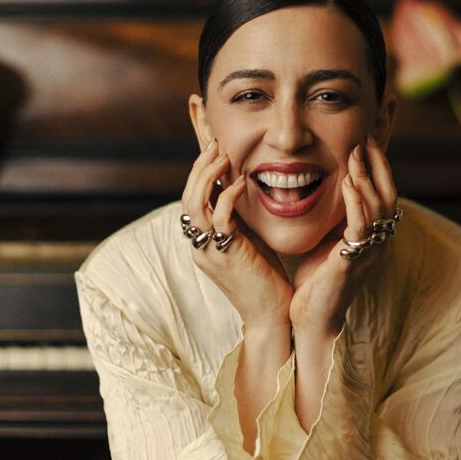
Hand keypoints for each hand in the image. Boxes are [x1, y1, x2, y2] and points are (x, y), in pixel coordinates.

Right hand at [182, 139, 292, 332]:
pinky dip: (227, 196)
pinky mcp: (226, 255)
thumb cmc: (265, 279)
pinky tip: (241, 182)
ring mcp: (209, 251)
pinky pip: (219, 219)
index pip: (192, 198)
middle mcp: (199, 245)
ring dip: (207, 176)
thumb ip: (239, 217)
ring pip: (194, 205)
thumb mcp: (249, 240)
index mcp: (203, 241)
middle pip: (187, 197)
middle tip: (214, 142)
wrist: (273, 316)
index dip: (198, 169)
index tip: (212, 147)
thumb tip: (239, 187)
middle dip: (199, 166)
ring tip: (223, 155)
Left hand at [290, 135, 399, 337]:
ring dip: (366, 177)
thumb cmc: (317, 281)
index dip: (378, 167)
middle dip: (378, 165)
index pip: (383, 194)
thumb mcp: (330, 239)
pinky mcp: (352, 262)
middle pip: (388, 195)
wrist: (310, 320)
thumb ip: (337, 216)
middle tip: (365, 138)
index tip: (366, 140)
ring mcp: (368, 253)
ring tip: (356, 153)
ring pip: (378, 208)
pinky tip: (348, 183)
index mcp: (373, 236)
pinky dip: (356, 203)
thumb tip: (333, 185)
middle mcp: (377, 243)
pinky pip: (360, 228)